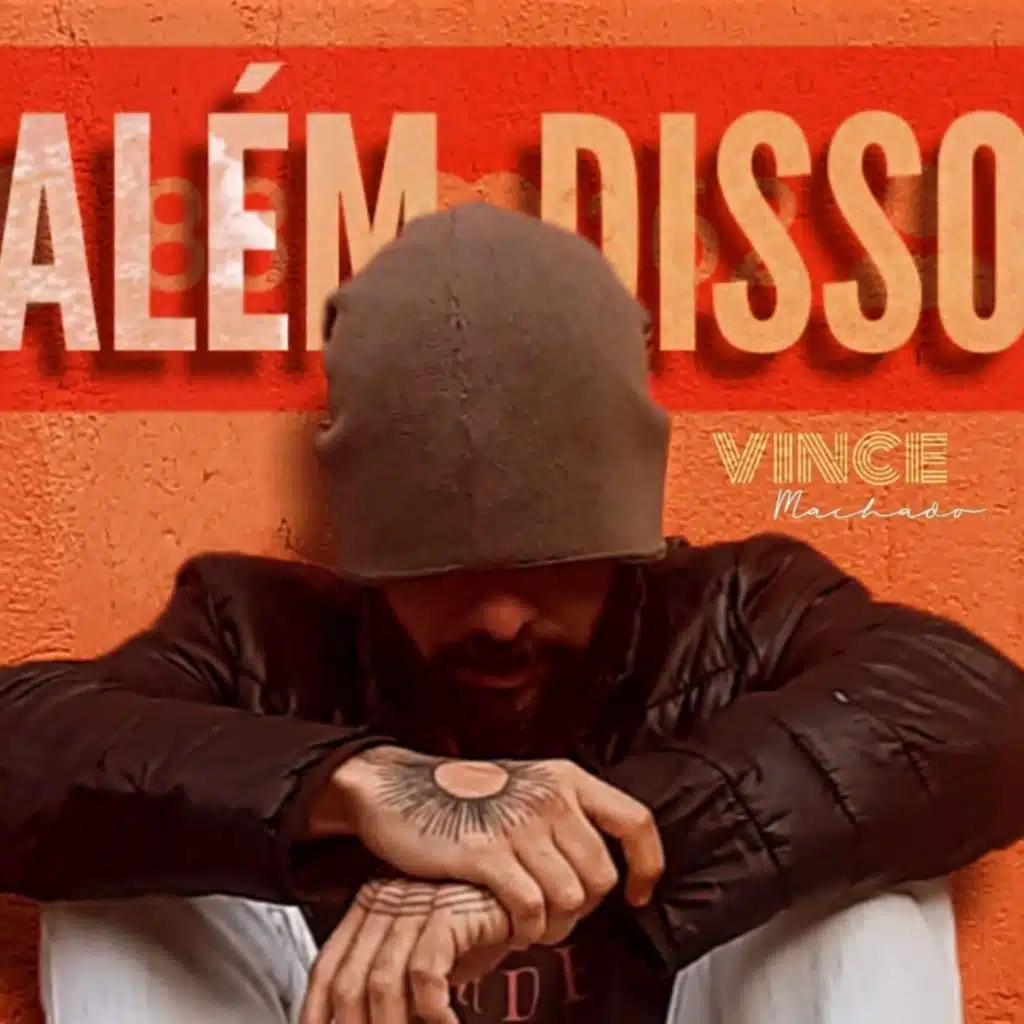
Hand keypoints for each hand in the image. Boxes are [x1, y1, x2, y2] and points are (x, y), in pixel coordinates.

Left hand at [300, 878, 512, 1023]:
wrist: (529, 891)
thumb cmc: (480, 922)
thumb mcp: (427, 951)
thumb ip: (396, 981)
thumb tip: (371, 1020)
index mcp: (372, 904)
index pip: (327, 967)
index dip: (316, 1011)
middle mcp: (388, 899)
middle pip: (349, 982)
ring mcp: (417, 901)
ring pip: (381, 983)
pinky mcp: (450, 909)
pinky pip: (426, 972)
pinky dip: (432, 1011)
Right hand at [326, 746, 663, 946]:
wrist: (397, 791)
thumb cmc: (463, 798)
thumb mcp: (526, 788)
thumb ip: (566, 816)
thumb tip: (605, 864)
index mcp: (565, 779)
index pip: (635, 822)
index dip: (646, 865)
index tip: (637, 893)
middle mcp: (550, 797)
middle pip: (602, 875)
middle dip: (584, 909)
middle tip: (556, 915)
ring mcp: (519, 824)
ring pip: (572, 898)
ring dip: (555, 924)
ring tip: (532, 922)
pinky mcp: (486, 853)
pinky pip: (532, 908)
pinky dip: (527, 927)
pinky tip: (511, 923)